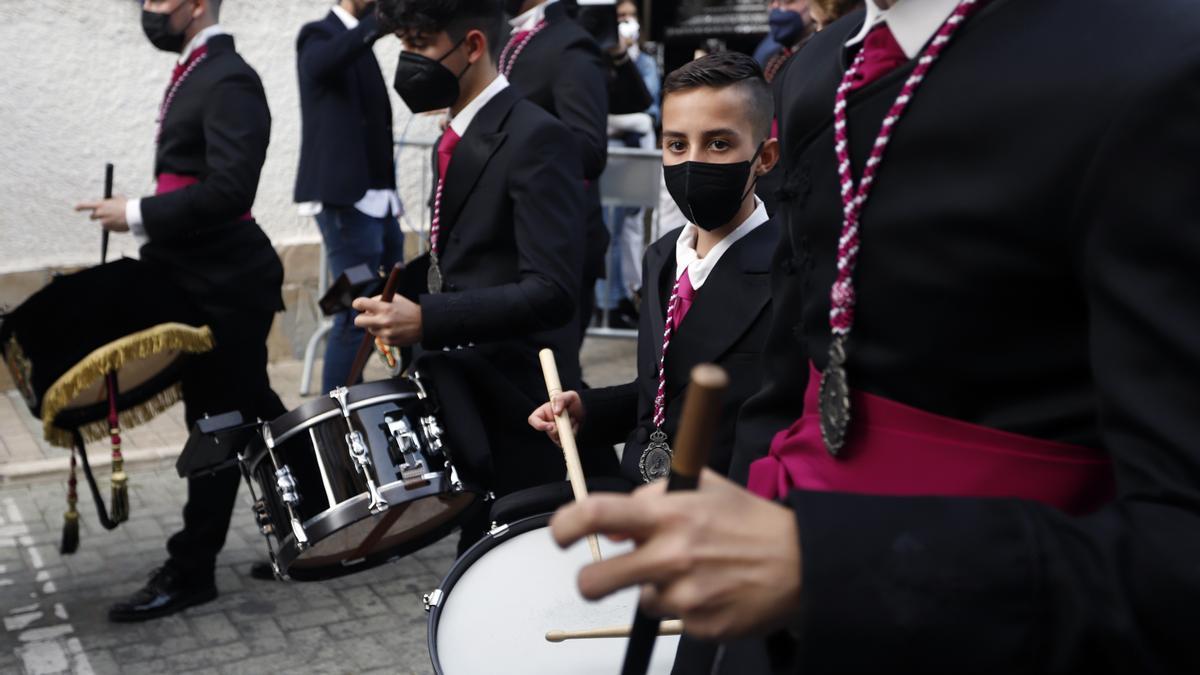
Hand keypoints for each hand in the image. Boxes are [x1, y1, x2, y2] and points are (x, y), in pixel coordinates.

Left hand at [75, 197, 128, 231]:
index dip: (79, 207)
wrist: (134, 215)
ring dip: (107, 221)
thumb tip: (110, 199)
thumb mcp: (118, 197)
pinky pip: (108, 228)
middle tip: (104, 215)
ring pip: (102, 222)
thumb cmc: (127, 205)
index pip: (85, 205)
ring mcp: (103, 222)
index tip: (76, 208)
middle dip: (97, 216)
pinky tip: (120, 223)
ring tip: (118, 218)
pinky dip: (113, 226)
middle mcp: (99, 213)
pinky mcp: (108, 229)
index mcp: (100, 205)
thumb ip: (111, 199)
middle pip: (92, 216)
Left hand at [353, 294, 422, 345]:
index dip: (357, 304)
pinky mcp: (389, 341)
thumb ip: (379, 299)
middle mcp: (383, 321)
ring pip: (369, 329)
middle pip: (358, 321)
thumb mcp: (396, 298)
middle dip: (360, 318)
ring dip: (374, 326)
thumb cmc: (409, 310)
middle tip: (366, 316)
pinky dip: (382, 333)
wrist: (424, 324)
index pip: (360, 304)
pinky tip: (393, 329)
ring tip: (386, 322)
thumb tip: (365, 305)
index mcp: (384, 308)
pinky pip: (378, 337)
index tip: (359, 305)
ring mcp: (386, 333)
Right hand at [527, 390, 584, 445]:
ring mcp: (554, 432)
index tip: (551, 426)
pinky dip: (573, 434)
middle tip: (571, 419)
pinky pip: (564, 441)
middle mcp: (547, 422)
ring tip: (574, 420)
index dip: (539, 425)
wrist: (585, 411)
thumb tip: (556, 411)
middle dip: (561, 428)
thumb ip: (560, 399)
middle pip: (548, 432)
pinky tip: (576, 425)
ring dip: (569, 429)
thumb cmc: (574, 402)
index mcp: (544, 412)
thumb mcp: (569, 395)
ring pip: (557, 438)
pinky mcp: (561, 438)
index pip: (533, 420)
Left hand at [550, 469, 802, 639]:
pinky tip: (712, 590)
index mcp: (669, 514)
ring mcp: (685, 595)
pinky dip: (685, 607)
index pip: (596, 514)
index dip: (564, 526)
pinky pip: (672, 619)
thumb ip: (655, 495)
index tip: (559, 536)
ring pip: (639, 600)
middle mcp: (672, 554)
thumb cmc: (751, 521)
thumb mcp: (704, 486)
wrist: (802, 564)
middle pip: (594, 580)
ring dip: (655, 589)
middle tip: (599, 578)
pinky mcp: (699, 626)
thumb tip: (616, 520)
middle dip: (589, 582)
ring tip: (691, 574)